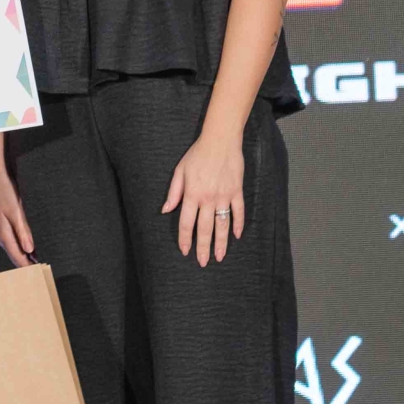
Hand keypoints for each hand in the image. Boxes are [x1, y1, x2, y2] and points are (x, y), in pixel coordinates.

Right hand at [0, 160, 34, 265]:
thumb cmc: (5, 194)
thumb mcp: (16, 213)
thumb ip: (23, 232)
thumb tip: (29, 250)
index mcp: (5, 235)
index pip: (17, 258)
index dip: (27, 268)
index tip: (38, 276)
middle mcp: (5, 236)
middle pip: (17, 256)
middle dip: (28, 265)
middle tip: (42, 273)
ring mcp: (8, 232)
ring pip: (19, 250)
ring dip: (28, 257)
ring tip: (40, 265)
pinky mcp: (12, 226)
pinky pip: (20, 242)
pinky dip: (27, 248)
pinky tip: (35, 250)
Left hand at [163, 130, 245, 265]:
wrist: (220, 142)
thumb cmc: (197, 155)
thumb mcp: (179, 172)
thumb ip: (173, 192)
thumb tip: (165, 210)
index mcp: (191, 194)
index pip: (186, 223)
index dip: (185, 239)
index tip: (185, 250)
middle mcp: (207, 198)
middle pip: (204, 228)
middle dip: (203, 247)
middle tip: (203, 262)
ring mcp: (224, 196)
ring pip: (222, 224)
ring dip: (221, 242)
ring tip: (219, 257)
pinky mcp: (236, 191)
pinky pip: (239, 212)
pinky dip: (238, 224)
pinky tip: (236, 236)